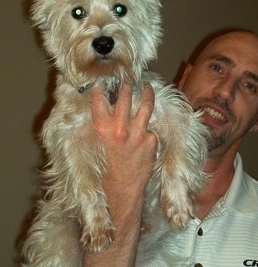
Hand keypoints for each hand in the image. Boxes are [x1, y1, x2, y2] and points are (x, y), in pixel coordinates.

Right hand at [90, 83, 157, 221]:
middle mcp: (120, 129)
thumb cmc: (107, 168)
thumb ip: (103, 125)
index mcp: (102, 129)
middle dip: (127, 84)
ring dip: (147, 93)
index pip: (98, 99)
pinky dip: (148, 128)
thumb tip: (105, 108)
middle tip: (129, 78)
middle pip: (125, 96)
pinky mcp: (151, 140)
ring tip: (148, 87)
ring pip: (146, 105)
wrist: (123, 188)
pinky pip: (150, 128)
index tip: (102, 81)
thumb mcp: (97, 144)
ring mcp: (138, 134)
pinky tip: (145, 132)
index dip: (100, 87)